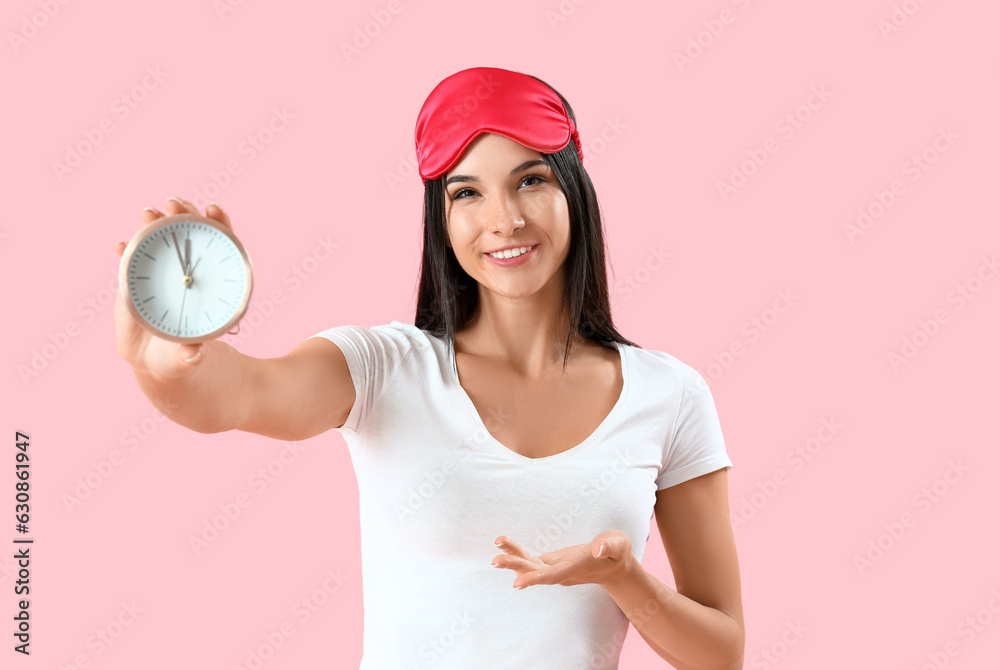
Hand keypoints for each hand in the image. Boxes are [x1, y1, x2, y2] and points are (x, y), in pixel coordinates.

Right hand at [113, 197, 233, 380]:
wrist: (157, 359)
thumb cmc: (181, 356)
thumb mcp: (187, 358)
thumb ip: (189, 355)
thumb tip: (192, 355)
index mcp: (213, 282)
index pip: (222, 244)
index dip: (220, 223)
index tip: (213, 209)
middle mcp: (191, 271)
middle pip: (192, 232)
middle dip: (184, 213)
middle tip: (172, 204)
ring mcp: (165, 270)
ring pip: (162, 239)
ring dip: (155, 222)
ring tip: (148, 213)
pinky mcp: (139, 276)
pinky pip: (133, 258)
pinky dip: (126, 250)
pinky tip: (118, 246)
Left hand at [492, 530, 634, 589]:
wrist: (614, 566)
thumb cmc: (617, 553)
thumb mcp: (619, 545)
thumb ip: (610, 546)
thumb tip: (597, 548)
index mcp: (576, 568)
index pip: (553, 575)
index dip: (535, 578)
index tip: (517, 583)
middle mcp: (562, 572)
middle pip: (535, 572)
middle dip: (515, 566)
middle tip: (495, 561)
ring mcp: (554, 568)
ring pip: (529, 566)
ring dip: (511, 559)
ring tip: (494, 551)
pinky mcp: (550, 563)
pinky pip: (529, 558)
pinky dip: (515, 550)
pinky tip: (501, 543)